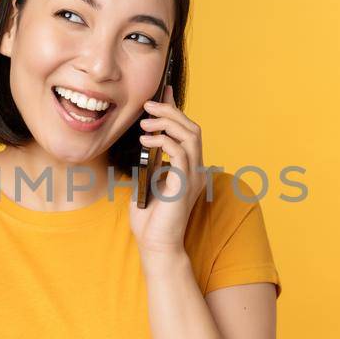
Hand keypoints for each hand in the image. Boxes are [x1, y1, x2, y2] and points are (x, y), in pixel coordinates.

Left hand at [127, 85, 208, 255]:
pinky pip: (181, 152)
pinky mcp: (186, 183)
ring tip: (146, 122)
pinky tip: (147, 140)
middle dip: (171, 111)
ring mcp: (194, 176)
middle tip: (149, 104)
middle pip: (192, 128)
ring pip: (190, 135)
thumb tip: (143, 143)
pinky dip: (164, 140)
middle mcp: (196, 170)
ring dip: (167, 123)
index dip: (176, 111)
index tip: (163, 93)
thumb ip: (150, 164)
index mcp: (189, 170)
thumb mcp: (146, 183)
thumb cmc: (150, 220)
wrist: (156, 245)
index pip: (187, 132)